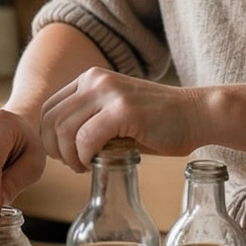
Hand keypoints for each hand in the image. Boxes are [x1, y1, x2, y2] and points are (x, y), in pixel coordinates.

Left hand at [41, 67, 204, 171]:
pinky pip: (86, 139)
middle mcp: (95, 80)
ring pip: (64, 131)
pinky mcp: (123, 110)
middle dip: (56, 151)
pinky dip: (85, 157)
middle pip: (50, 121)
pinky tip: (96, 164)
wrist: (197, 114)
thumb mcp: (115, 115)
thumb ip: (88, 122)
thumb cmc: (158, 123)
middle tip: (74, 166)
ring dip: (70, 157)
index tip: (65, 157)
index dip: (49, 139)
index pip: (48, 109)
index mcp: (90, 79)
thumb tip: (59, 147)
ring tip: (86, 167)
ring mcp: (109, 93)